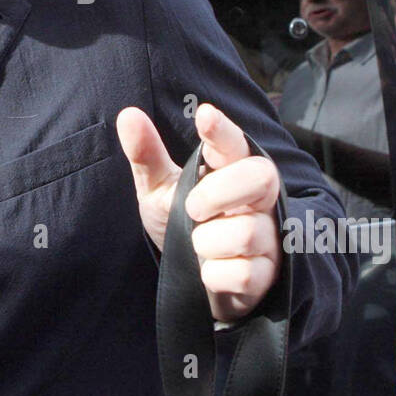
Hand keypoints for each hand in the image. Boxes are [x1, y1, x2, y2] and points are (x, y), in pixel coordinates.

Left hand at [117, 103, 281, 321]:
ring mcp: (268, 234)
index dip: (222, 130)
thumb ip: (147, 156)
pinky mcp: (267, 272)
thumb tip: (127, 115)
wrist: (192, 280)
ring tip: (198, 245)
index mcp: (232, 168)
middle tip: (192, 209)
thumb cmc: (181, 223)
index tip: (204, 114)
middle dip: (219, 193)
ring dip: (207, 243)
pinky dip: (215, 275)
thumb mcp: (160, 190)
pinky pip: (243, 273)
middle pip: (261, 177)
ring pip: (246, 233)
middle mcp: (258, 197)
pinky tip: (209, 270)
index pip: (234, 143)